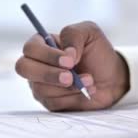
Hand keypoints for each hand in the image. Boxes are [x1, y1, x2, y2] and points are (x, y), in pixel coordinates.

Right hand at [15, 21, 129, 110]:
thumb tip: (66, 54)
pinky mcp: (50, 101)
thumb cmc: (97, 53)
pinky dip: (73, 97)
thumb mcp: (90, 33)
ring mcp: (41, 84)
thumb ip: (74, 35)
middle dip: (49, 74)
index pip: (30, 48)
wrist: (112, 78)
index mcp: (42, 44)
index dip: (47, 55)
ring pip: (41, 89)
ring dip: (69, 87)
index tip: (69, 61)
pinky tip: (87, 91)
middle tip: (70, 77)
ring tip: (90, 80)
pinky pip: (53, 103)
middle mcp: (37, 64)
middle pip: (24, 68)